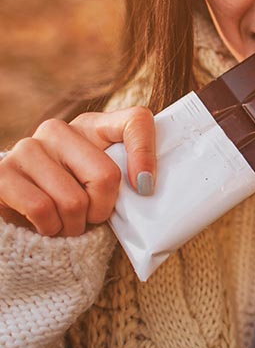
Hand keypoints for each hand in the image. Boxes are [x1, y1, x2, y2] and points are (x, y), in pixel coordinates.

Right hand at [0, 107, 155, 236]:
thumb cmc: (75, 200)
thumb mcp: (104, 185)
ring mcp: (28, 148)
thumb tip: (147, 189)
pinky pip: (42, 208)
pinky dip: (51, 228)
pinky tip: (48, 226)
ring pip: (74, 200)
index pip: (136, 120)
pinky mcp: (2, 173)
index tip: (145, 187)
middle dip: (103, 210)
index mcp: (93, 126)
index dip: (146, 153)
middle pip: (106, 175)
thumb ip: (128, 180)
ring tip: (69, 224)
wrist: (21, 215)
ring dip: (75, 226)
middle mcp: (59, 130)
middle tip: (93, 218)